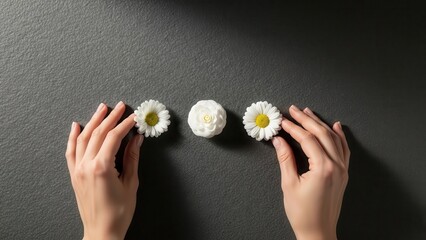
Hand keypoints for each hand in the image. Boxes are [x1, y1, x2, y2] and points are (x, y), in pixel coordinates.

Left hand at [65, 101, 143, 239]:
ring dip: (93, 121)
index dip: (125, 124)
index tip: (134, 117)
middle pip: (98, 133)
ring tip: (102, 108)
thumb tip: (136, 139)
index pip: (114, 137)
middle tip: (121, 106)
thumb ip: (132, 158)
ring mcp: (78, 169)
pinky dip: (73, 136)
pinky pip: (71, 151)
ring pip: (84, 138)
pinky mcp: (74, 174)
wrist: (102, 231)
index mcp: (102, 167)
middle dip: (111, 117)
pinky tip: (77, 126)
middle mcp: (86, 165)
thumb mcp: (131, 183)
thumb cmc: (119, 212)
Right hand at [272, 105, 349, 239]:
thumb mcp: (289, 184)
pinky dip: (339, 136)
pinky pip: (344, 149)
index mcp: (323, 168)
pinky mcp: (343, 174)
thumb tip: (279, 140)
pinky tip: (336, 126)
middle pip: (322, 134)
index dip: (294, 127)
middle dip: (306, 120)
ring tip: (309, 112)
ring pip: (334, 138)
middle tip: (294, 110)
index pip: (307, 139)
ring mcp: (342, 170)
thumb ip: (285, 159)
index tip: (284, 120)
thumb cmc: (303, 213)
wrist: (318, 232)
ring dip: (321, 124)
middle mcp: (336, 166)